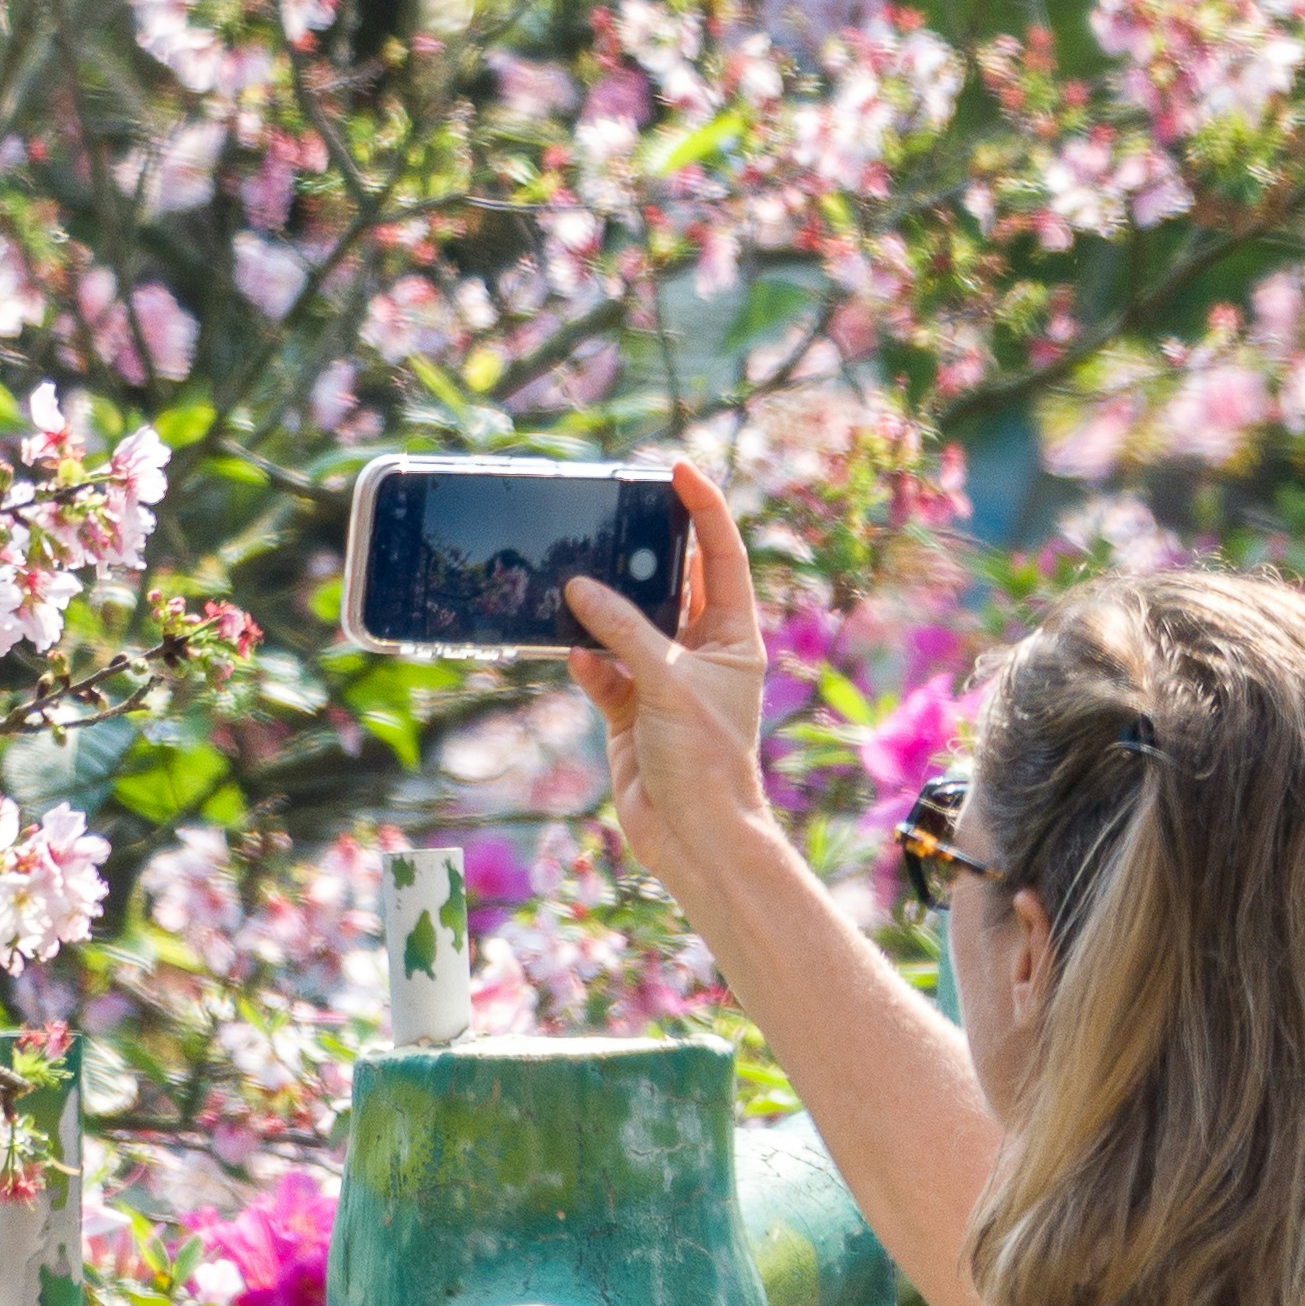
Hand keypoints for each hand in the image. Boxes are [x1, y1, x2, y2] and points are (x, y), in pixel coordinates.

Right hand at [565, 463, 776, 910]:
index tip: (677, 467)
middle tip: (609, 511)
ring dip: (599, 609)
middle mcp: (700, 651)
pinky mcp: (629, 710)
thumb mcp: (668, 684)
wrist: (694, 838)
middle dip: (640, 554)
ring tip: (570, 578)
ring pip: (625, 625)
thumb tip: (578, 588)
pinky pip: (601, 668)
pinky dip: (585, 660)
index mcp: (734, 635)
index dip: (703, 507)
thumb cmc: (707, 760)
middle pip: (669, 583)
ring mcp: (662, 680)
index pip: (722, 554)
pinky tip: (571, 654)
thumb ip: (624, 631)